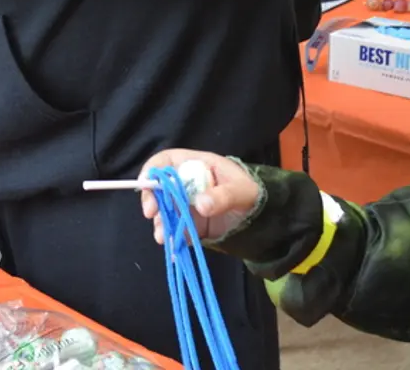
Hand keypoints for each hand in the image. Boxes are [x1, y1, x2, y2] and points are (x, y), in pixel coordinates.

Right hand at [140, 149, 260, 243]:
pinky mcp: (190, 224)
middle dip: (151, 199)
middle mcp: (186, 184)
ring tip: (163, 237)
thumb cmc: (251, 194)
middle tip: (151, 213)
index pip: (166, 161)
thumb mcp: (242, 191)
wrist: (263, 218)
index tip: (146, 185)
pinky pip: (176, 229)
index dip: (153, 170)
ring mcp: (186, 205)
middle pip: (159, 187)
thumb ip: (223, 196)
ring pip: (164, 211)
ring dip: (160, 223)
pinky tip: (174, 248)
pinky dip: (173, 238)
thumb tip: (201, 204)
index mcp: (196, 165)